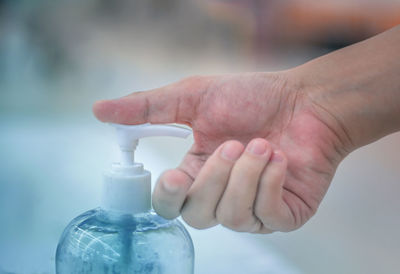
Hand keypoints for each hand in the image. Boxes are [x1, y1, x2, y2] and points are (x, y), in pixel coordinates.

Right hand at [93, 72, 348, 232]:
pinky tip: (280, 160)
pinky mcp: (282, 215)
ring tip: (262, 144)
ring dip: (246, 175)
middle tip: (234, 144)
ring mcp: (252, 209)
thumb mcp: (195, 97)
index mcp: (196, 172)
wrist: (305, 101)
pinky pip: (265, 216)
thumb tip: (99, 111)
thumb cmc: (252, 97)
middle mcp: (220, 196)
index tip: (176, 174)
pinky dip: (270, 183)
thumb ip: (148, 108)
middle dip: (214, 178)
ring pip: (230, 216)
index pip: (168, 205)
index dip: (168, 196)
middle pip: (197, 216)